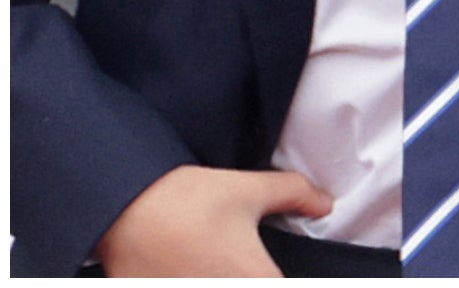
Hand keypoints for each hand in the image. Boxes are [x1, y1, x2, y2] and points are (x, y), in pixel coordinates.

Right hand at [96, 164, 330, 276]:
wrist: (124, 207)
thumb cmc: (189, 199)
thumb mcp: (251, 189)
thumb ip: (296, 194)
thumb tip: (325, 204)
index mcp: (255, 279)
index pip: (286, 287)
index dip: (277, 277)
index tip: (266, 266)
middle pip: (255, 286)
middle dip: (249, 276)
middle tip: (233, 260)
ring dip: (220, 278)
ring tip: (208, 263)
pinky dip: (192, 282)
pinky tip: (187, 269)